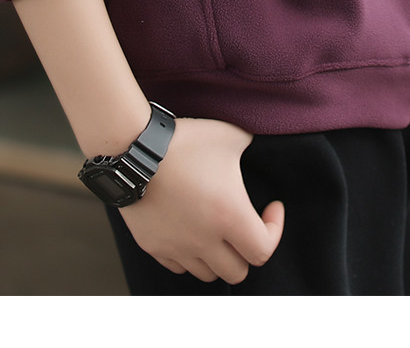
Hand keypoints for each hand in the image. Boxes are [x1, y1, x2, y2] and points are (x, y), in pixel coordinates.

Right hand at [119, 116, 284, 283]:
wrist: (134, 148)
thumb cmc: (185, 141)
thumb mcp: (230, 135)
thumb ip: (251, 144)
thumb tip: (259, 144)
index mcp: (229, 216)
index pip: (263, 250)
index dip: (274, 231)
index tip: (271, 208)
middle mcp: (204, 240)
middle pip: (237, 272)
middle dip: (247, 250)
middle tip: (245, 226)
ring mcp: (177, 247)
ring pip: (208, 274)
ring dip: (219, 257)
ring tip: (219, 231)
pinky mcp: (154, 246)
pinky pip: (179, 266)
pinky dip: (190, 256)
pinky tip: (192, 231)